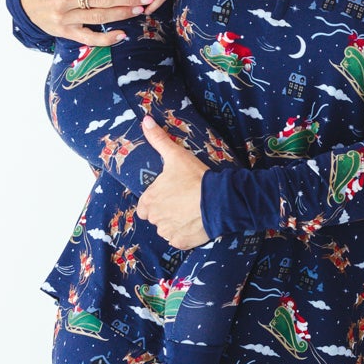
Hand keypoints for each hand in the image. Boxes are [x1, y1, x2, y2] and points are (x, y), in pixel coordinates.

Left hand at [134, 116, 208, 247]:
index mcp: (149, 201)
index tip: (170, 195)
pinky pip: (179, 240)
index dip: (157, 200)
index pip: (144, 206)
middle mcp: (155, 219)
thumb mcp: (176, 156)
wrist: (219, 200)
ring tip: (192, 212)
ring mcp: (168, 232)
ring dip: (176, 223)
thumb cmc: (195, 178)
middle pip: (156, 217)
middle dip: (166, 212)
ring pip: (167, 229)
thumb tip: (145, 120)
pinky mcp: (182, 242)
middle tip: (183, 202)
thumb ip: (158, 140)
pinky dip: (186, 234)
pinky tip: (196, 223)